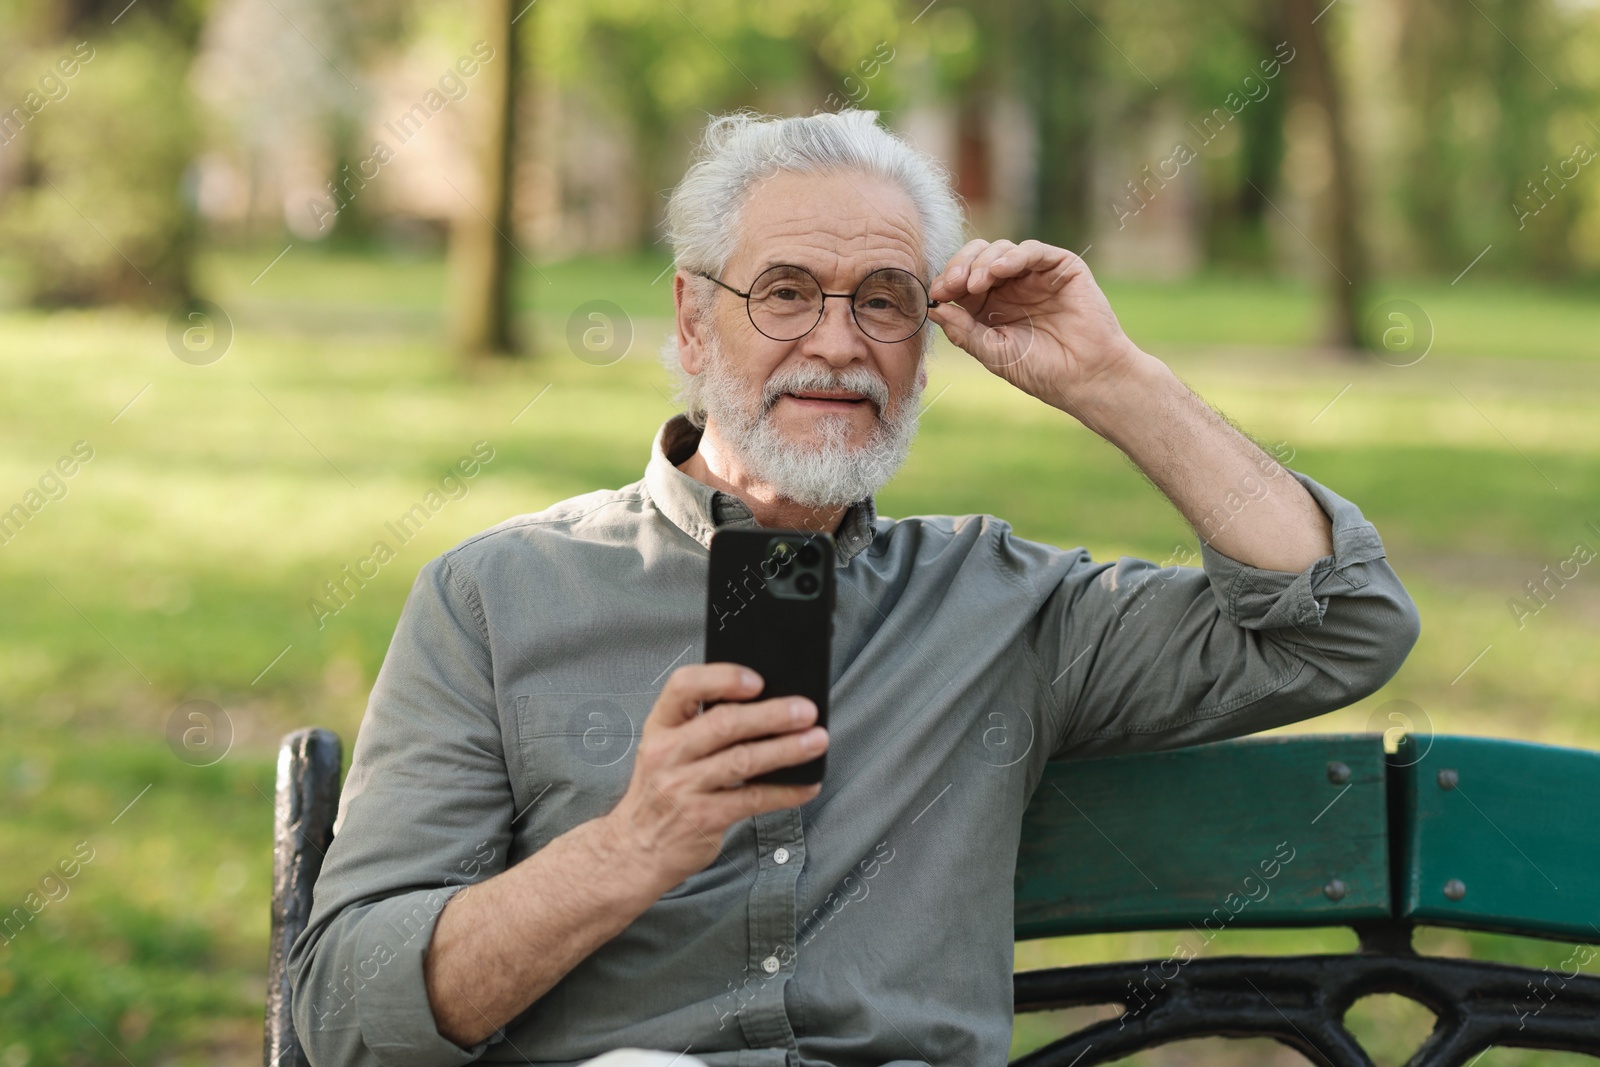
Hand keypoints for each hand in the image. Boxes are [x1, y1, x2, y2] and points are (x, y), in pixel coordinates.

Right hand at [601, 664, 825, 890]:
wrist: (636, 849)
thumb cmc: (660, 792)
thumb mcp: (666, 750)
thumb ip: (701, 726)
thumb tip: (767, 705)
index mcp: (659, 726)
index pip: (684, 686)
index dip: (722, 678)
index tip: (758, 680)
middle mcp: (667, 754)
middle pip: (724, 723)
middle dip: (772, 715)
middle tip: (806, 711)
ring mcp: (683, 787)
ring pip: (743, 760)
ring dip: (786, 750)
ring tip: (816, 741)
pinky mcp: (703, 818)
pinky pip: (753, 799)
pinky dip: (786, 792)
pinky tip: (806, 785)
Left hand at [928, 239, 1145, 415]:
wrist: (1086, 377)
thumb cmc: (1041, 370)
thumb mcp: (993, 352)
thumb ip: (963, 330)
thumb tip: (933, 309)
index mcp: (989, 306)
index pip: (960, 280)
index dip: (946, 281)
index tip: (936, 293)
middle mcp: (1010, 286)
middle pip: (976, 258)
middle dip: (959, 266)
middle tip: (952, 283)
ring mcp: (1035, 275)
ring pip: (1000, 250)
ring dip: (982, 262)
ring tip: (975, 284)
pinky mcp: (1061, 267)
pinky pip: (1033, 251)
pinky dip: (1013, 256)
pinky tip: (1000, 269)